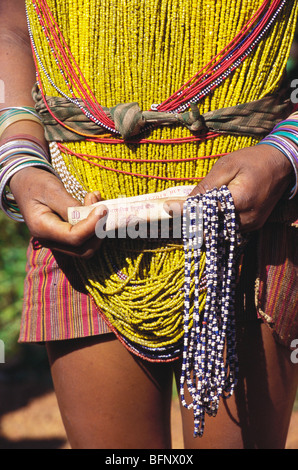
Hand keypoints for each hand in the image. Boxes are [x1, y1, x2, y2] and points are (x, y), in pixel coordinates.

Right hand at [9, 167, 106, 257]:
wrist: (25, 183)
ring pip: (87, 247)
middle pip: (83, 249)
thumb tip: (91, 215)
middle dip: (98, 230)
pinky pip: (85, 239)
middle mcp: (50, 241)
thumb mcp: (51, 189)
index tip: (103, 209)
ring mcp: (58, 242)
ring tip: (96, 202)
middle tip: (101, 206)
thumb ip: (70, 205)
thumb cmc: (35, 183)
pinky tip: (94, 205)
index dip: (92, 226)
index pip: (73, 237)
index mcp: (42, 229)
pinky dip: (95, 226)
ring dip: (98, 228)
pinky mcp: (65, 238)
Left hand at [166, 144, 293, 232]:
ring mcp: (252, 225)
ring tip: (191, 216)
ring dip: (205, 226)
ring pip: (220, 233)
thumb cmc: (252, 160)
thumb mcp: (226, 166)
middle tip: (176, 216)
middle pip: (212, 229)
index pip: (207, 215)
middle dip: (194, 224)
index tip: (169, 210)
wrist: (281, 164)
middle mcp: (248, 219)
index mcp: (241, 201)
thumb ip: (206, 186)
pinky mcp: (254, 227)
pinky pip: (230, 231)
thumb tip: (185, 203)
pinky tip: (209, 216)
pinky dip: (217, 225)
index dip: (188, 214)